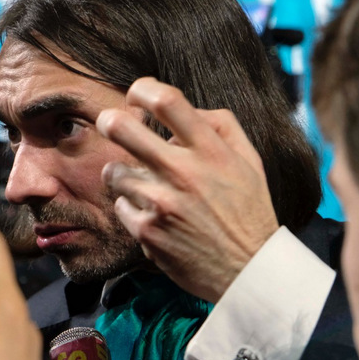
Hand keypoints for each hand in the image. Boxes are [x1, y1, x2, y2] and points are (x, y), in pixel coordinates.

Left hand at [96, 78, 278, 302]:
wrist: (248, 271)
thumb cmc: (248, 212)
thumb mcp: (249, 161)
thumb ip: (221, 126)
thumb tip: (186, 109)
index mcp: (210, 151)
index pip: (167, 100)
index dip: (142, 88)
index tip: (136, 94)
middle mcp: (183, 172)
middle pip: (121, 128)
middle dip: (109, 120)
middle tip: (110, 124)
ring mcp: (161, 203)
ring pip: (114, 171)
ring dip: (123, 174)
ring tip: (144, 184)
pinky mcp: (146, 231)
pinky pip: (120, 205)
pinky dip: (131, 208)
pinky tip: (152, 215)